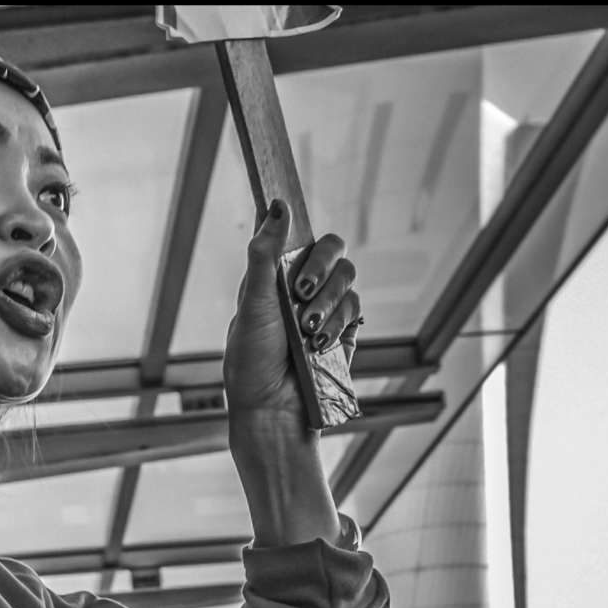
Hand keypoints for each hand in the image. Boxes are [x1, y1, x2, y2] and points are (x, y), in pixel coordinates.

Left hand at [225, 206, 358, 543]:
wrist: (273, 411)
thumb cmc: (252, 362)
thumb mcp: (253, 305)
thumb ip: (264, 256)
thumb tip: (277, 205)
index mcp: (271, 274)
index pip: (289, 230)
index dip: (291, 211)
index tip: (287, 196)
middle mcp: (299, 285)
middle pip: (332, 246)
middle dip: (321, 264)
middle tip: (303, 288)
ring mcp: (324, 306)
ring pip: (347, 276)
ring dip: (328, 301)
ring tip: (306, 332)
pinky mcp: (343, 329)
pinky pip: (355, 308)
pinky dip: (338, 323)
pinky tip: (319, 344)